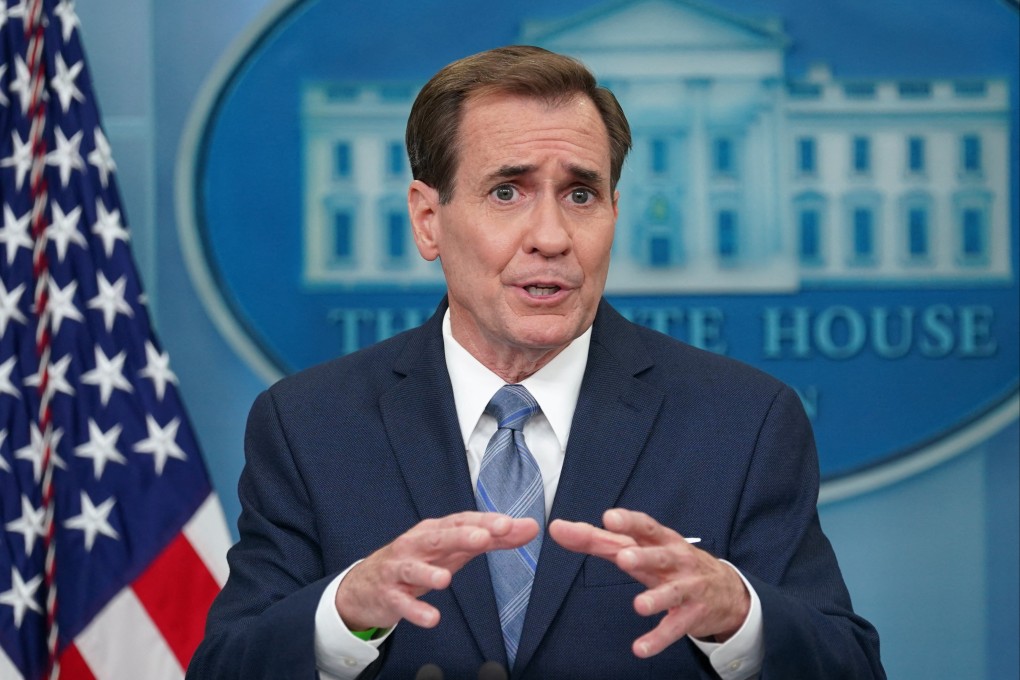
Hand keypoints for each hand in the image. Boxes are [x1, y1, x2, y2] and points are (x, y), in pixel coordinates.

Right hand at [335, 511, 538, 630]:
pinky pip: (402, 603)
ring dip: (429, 573)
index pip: (462, 521)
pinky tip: (432, 618)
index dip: (484, 522)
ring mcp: (400, 568)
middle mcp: (417, 544)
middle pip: (439, 537)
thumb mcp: (456, 548)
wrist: (367, 584)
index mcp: (436, 530)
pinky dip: (415, 610)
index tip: (508, 524)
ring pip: (413, 568)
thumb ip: (494, 539)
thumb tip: (530, 527)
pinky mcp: (390, 595)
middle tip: (483, 538)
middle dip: (460, 536)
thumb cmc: (419, 560)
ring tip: (446, 580)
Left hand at [549, 508, 748, 657]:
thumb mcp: (641, 548)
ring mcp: (687, 587)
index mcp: (661, 540)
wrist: (726, 591)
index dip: (628, 521)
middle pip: (660, 556)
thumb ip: (598, 539)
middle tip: (623, 558)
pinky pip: (674, 628)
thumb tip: (558, 528)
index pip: (644, 526)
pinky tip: (640, 648)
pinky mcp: (691, 615)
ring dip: (656, 598)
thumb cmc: (671, 562)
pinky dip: (658, 639)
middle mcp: (676, 560)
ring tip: (639, 605)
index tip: (609, 517)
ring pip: (672, 592)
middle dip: (643, 557)